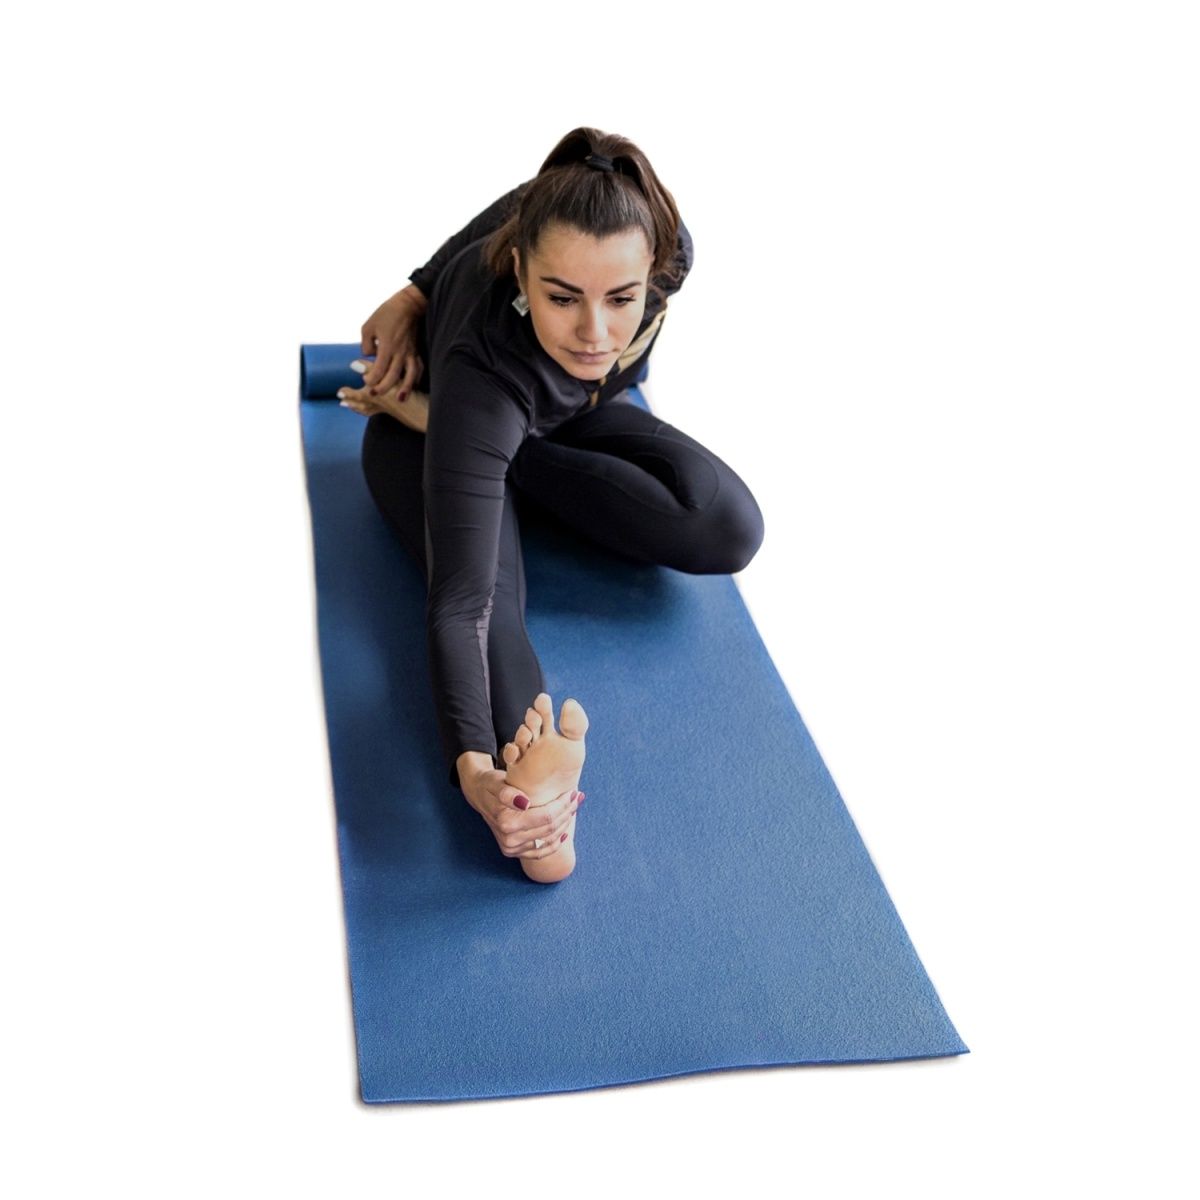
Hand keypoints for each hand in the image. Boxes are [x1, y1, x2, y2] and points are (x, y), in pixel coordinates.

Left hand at [360, 284, 426, 398]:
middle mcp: (400, 352)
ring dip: (405, 388)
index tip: (365, 380)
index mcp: (386, 346)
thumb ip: (366, 344)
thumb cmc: (387, 313)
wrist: (408, 305)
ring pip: (410, 375)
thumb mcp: (368, 326)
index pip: (378, 369)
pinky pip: (419, 368)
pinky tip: (413, 386)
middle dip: (383, 388)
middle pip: (393, 376)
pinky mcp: (417, 351)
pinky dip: (416, 378)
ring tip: (401, 399)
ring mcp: (410, 353)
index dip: (371, 378)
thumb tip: (368, 356)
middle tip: (374, 394)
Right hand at [460, 758, 581, 861]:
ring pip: (548, 840)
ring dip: (565, 824)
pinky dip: (556, 843)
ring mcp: (512, 848)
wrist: (479, 796)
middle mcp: (509, 840)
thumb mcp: (495, 782)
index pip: (545, 816)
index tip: (573, 792)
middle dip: (567, 812)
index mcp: (505, 822)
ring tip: (574, 808)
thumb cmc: (490, 785)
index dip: (562, 805)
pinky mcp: (515, 853)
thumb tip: (524, 803)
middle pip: (549, 829)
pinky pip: (541, 852)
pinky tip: (565, 832)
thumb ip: (507, 792)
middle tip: (577, 797)